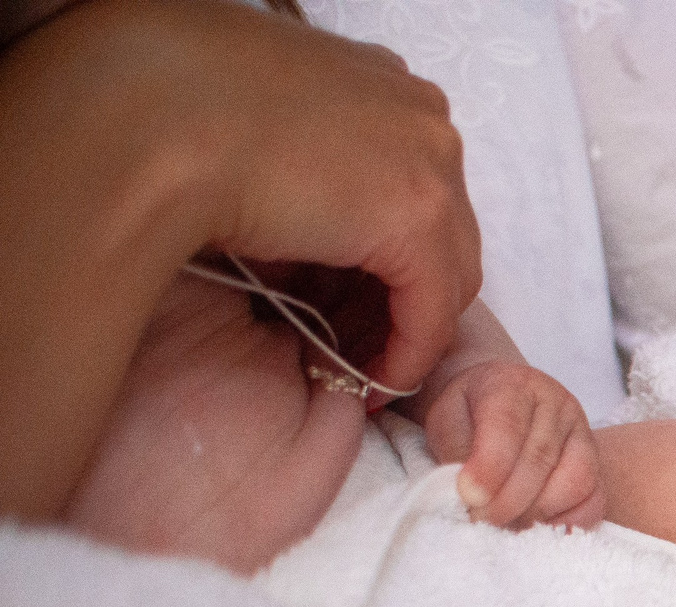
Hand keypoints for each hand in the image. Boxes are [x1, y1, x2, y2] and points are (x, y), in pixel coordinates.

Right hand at [1, 0, 478, 515]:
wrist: (157, 117)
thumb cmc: (183, 118)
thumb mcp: (268, 139)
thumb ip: (314, 174)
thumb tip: (313, 241)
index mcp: (387, 87)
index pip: (417, 188)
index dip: (391, 252)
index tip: (358, 299)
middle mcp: (423, 119)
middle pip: (443, 231)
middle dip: (406, 292)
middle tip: (364, 340)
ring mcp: (432, 166)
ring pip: (447, 272)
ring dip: (406, 325)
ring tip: (362, 364)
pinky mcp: (419, 221)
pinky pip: (432, 311)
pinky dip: (407, 353)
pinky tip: (372, 380)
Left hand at [424, 361, 604, 529]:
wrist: (497, 406)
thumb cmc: (469, 415)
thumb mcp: (445, 420)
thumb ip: (454, 449)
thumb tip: (468, 492)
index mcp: (514, 385)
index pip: (508, 426)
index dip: (490, 467)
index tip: (469, 497)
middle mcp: (557, 404)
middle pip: (541, 459)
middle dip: (507, 501)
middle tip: (480, 521)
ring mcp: (584, 435)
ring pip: (575, 482)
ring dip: (537, 514)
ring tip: (506, 524)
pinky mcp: (598, 466)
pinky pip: (593, 503)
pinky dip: (565, 524)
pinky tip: (535, 528)